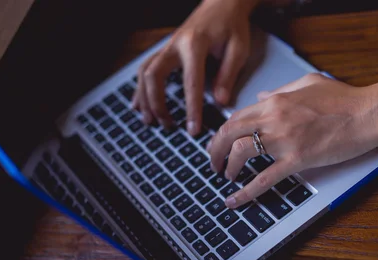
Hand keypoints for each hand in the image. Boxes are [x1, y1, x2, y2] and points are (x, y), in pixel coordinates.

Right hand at [132, 0, 258, 134]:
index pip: (191, 83)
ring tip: (150, 122)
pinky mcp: (165, 50)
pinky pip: (145, 69)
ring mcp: (167, 47)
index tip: (193, 129)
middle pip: (154, 76)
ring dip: (145, 99)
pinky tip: (139, 106)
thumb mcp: (238, 49)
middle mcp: (175, 45)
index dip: (192, 109)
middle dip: (158, 104)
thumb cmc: (231, 25)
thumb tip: (220, 102)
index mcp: (195, 44)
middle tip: (168, 126)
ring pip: (145, 73)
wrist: (222, 4)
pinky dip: (140, 89)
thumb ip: (228, 75)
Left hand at [207, 73, 377, 208]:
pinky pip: (264, 179)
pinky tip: (234, 200)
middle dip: (216, 149)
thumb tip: (262, 97)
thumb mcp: (307, 83)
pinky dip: (245, 192)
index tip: (221, 142)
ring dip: (228, 166)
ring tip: (226, 176)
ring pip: (241, 153)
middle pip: (230, 133)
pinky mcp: (297, 160)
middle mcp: (273, 119)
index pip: (237, 117)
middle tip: (214, 162)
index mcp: (275, 101)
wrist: (367, 113)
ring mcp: (284, 140)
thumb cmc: (343, 99)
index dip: (224, 132)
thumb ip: (281, 91)